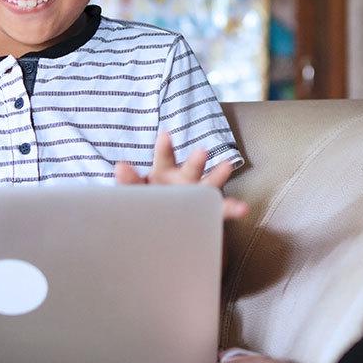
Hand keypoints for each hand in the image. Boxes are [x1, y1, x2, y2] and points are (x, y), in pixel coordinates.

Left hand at [114, 131, 249, 218]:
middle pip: (191, 168)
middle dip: (196, 161)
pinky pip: (220, 211)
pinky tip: (242, 208)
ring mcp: (197, 195)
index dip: (164, 147)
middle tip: (202, 151)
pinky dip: (232, 209)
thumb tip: (119, 166)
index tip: (165, 134)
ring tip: (228, 168)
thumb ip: (129, 181)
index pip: (164, 157)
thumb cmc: (147, 203)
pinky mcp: (207, 212)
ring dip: (219, 176)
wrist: (159, 228)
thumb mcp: (135, 192)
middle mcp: (184, 180)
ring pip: (210, 184)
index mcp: (164, 172)